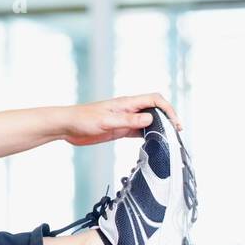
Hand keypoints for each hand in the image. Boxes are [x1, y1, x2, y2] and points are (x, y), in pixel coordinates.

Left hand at [60, 93, 183, 145]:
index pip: (155, 100)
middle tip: (177, 134)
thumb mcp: (106, 120)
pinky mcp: (120, 130)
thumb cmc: (82, 119)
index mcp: (126, 103)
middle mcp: (128, 110)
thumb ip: (128, 120)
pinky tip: (154, 144)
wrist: (66, 126)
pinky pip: (139, 131)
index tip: (176, 123)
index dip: (168, 109)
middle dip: (168, 119)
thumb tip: (150, 118)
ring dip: (160, 128)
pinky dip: (148, 136)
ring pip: (149, 121)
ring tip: (169, 140)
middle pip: (155, 110)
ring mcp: (125, 120)